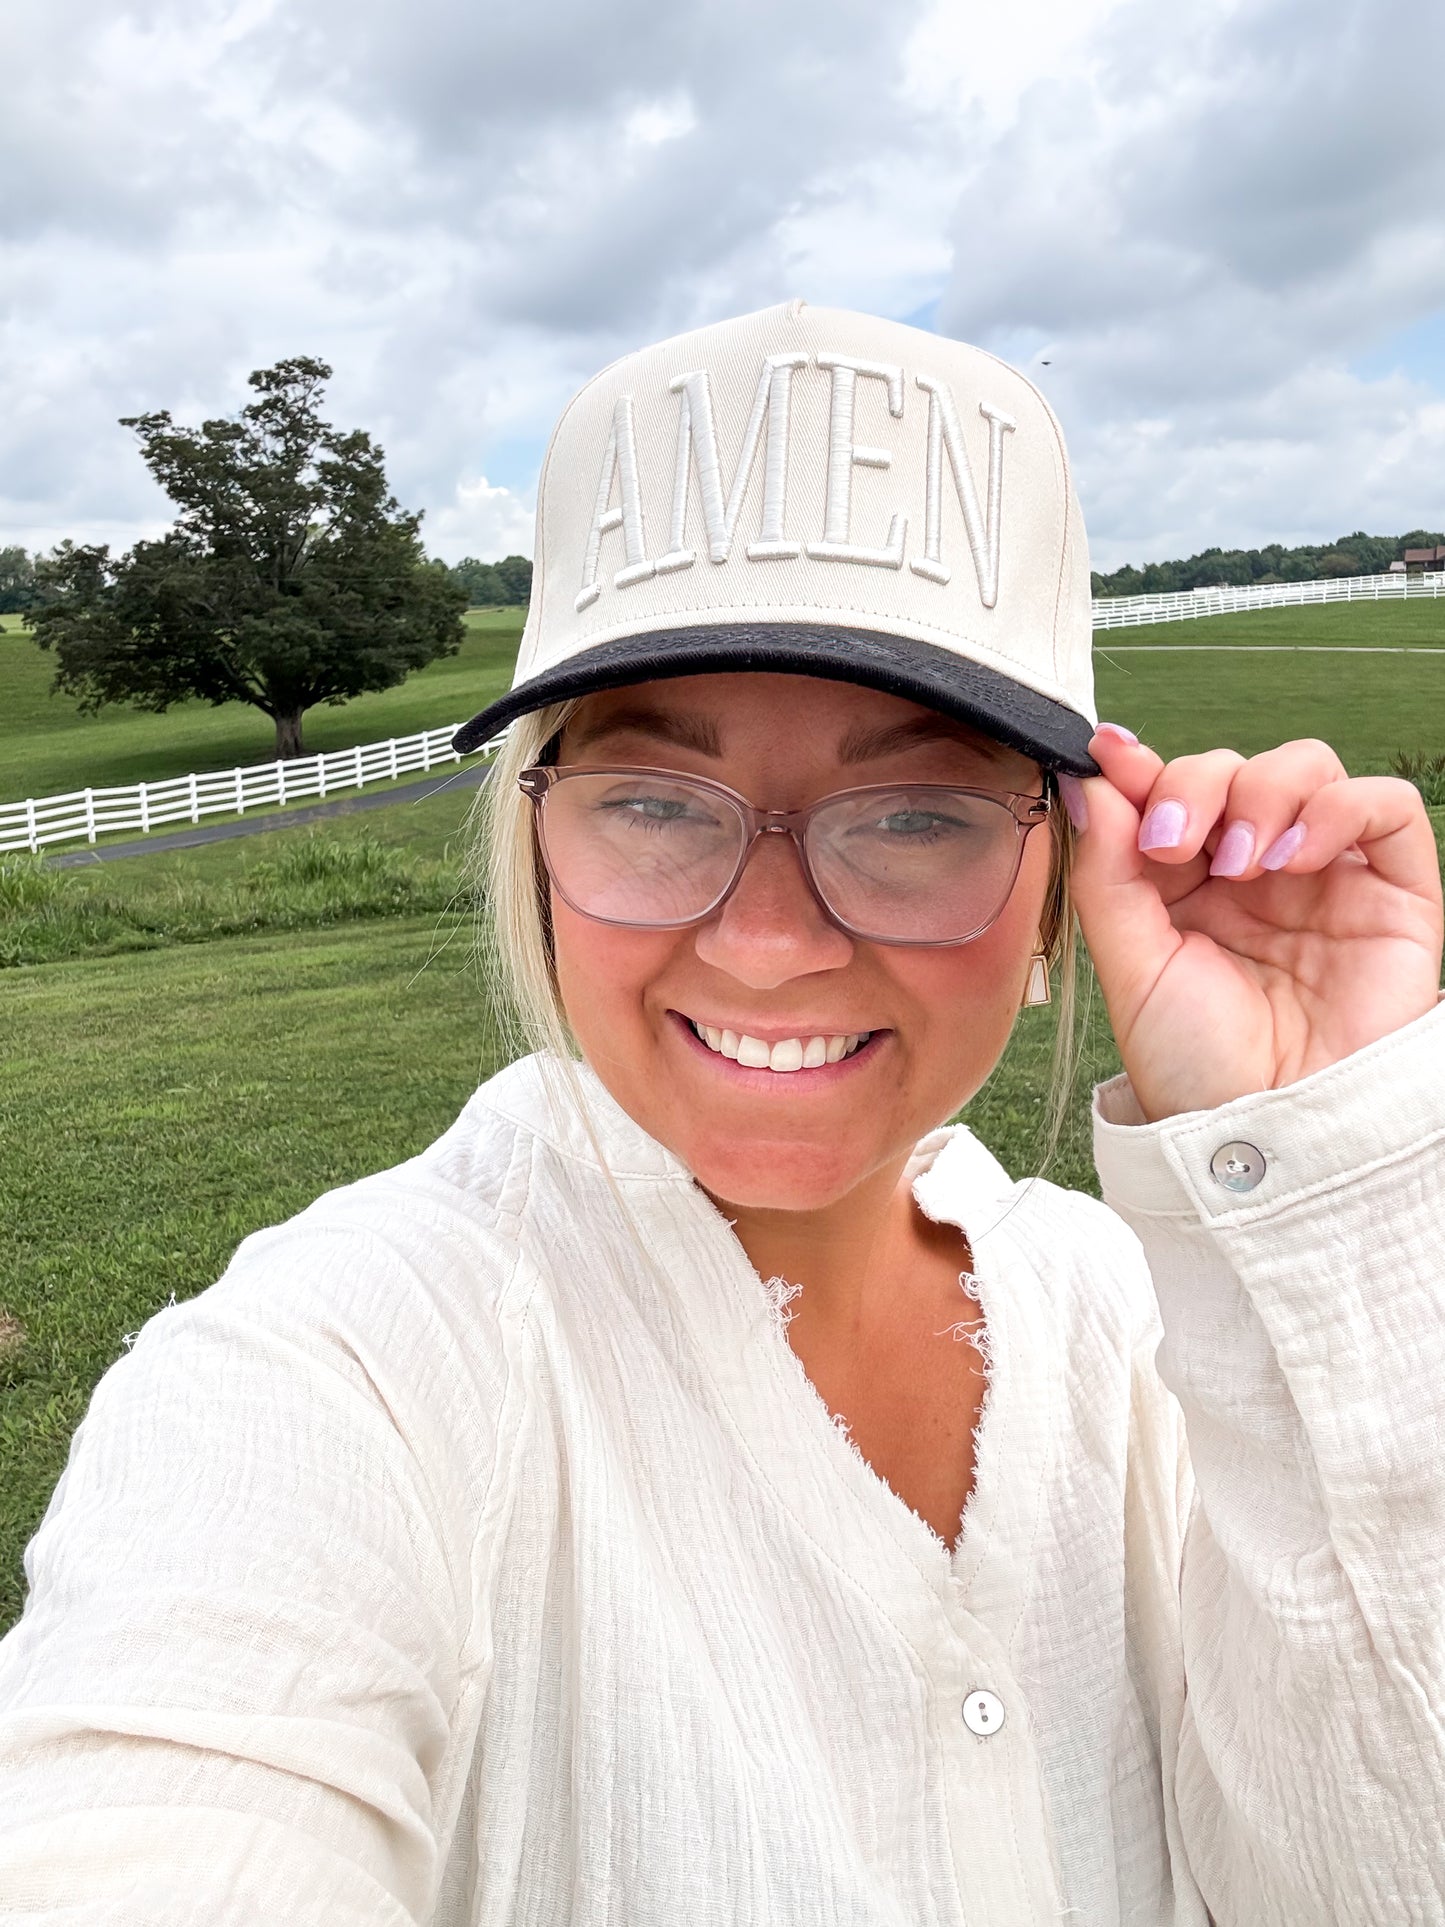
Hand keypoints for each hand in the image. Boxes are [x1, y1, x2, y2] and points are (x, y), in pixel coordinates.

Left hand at [1062, 729, 1444, 1122]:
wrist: (1267, 1128)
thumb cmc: (1198, 1063)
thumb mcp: (1131, 965)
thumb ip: (1107, 871)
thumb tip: (1091, 781)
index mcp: (1187, 882)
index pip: (1172, 790)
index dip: (1143, 766)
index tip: (1109, 755)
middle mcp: (1256, 868)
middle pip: (1234, 767)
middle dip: (1196, 784)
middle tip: (1171, 842)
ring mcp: (1326, 873)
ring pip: (1306, 766)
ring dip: (1262, 792)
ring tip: (1238, 863)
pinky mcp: (1392, 888)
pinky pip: (1385, 805)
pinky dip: (1337, 807)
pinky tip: (1294, 856)